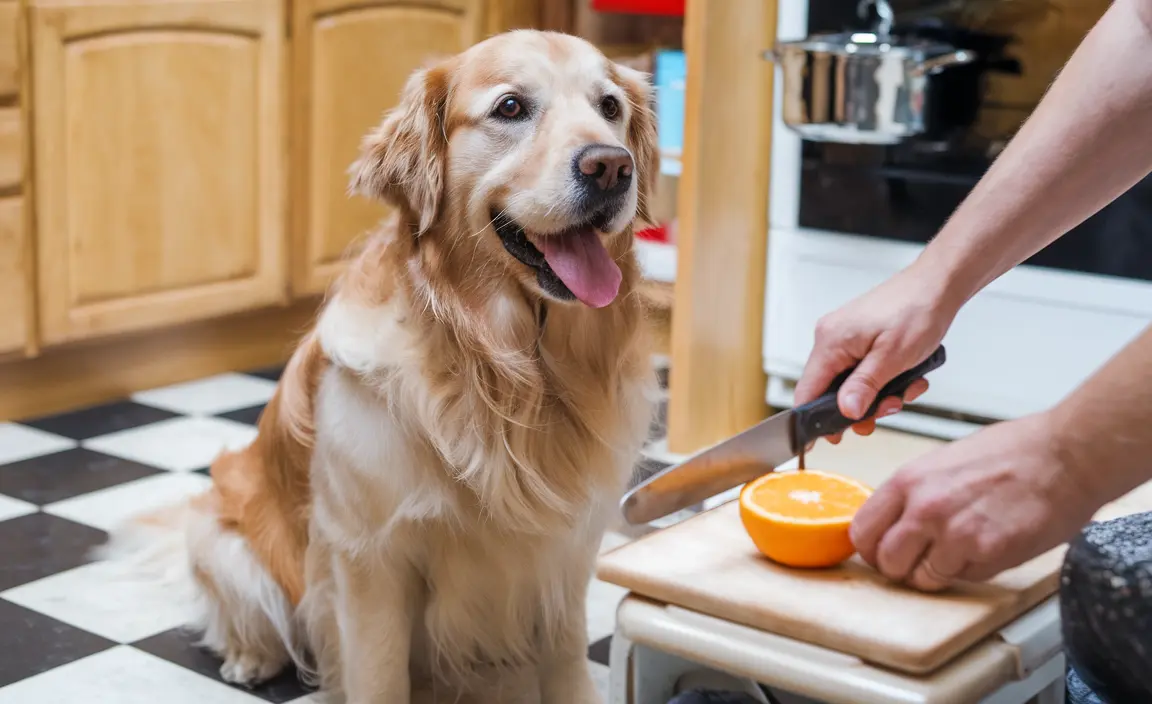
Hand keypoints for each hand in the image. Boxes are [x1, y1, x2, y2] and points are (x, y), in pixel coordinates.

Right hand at [793, 265, 958, 442]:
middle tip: (889, 409)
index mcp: (830, 341)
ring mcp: (844, 337)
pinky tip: (906, 376)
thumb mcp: (893, 358)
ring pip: (850, 382)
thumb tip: (844, 411)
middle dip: (861, 406)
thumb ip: (864, 387)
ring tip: (906, 389)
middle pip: (830, 390)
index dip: (816, 420)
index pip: (807, 391)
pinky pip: (861, 369)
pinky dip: (883, 378)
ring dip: (878, 393)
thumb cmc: (917, 311)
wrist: (937, 285)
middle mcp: (830, 337)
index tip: (830, 440)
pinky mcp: (858, 337)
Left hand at [850, 413, 1100, 590]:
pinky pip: (962, 578)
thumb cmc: (1012, 452)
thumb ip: (914, 494)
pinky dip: (971, 571)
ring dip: (935, 574)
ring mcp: (954, 532)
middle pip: (886, 562)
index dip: (871, 548)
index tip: (883, 552)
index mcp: (908, 480)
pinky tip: (989, 546)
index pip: (862, 530)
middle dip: (900, 568)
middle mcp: (924, 507)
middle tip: (919, 562)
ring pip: (921, 579)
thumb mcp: (942, 463)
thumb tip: (893, 523)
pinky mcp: (987, 552)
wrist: (1064, 455)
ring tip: (959, 553)